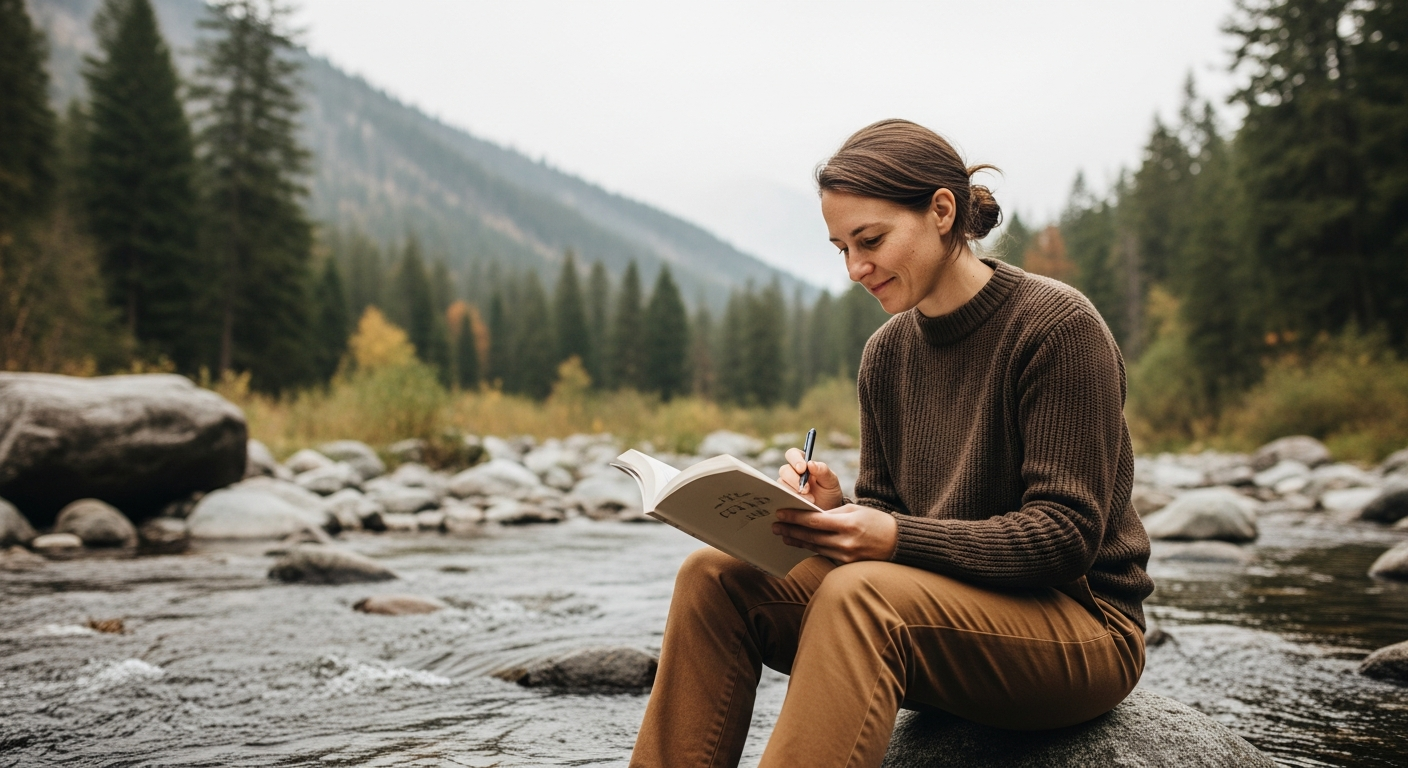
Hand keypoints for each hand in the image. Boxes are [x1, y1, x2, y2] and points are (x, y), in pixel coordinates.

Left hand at [771, 504, 897, 563]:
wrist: (898, 543)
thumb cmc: (877, 522)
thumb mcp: (856, 510)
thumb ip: (833, 513)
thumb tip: (810, 515)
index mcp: (848, 524)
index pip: (814, 521)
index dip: (795, 517)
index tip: (780, 513)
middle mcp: (846, 542)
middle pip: (811, 536)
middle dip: (790, 530)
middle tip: (774, 526)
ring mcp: (846, 555)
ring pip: (815, 547)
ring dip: (797, 540)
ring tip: (783, 535)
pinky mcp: (846, 564)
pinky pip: (824, 554)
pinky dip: (812, 548)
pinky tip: (801, 543)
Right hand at [778, 447, 844, 510]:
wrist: (828, 510)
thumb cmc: (829, 493)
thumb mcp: (831, 481)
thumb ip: (823, 470)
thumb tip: (810, 463)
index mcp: (803, 464)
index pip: (792, 454)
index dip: (795, 459)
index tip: (802, 469)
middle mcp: (792, 473)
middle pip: (784, 470)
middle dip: (795, 480)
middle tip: (807, 490)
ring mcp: (786, 486)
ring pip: (781, 484)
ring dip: (794, 492)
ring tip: (809, 500)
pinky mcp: (784, 498)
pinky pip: (780, 496)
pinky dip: (789, 500)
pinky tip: (799, 504)